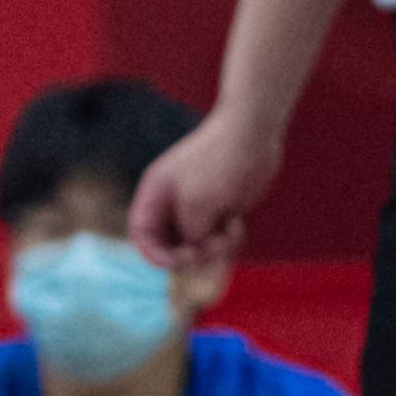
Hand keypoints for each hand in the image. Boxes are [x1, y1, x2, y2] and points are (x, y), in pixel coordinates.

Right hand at [129, 115, 281, 271]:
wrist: (253, 135)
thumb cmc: (220, 162)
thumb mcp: (198, 203)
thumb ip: (190, 234)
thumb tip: (193, 253)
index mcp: (155, 195)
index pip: (142, 235)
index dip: (156, 254)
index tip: (181, 260)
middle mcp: (171, 204)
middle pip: (169, 246)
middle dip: (191, 254)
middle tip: (209, 248)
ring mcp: (196, 208)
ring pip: (196, 246)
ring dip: (214, 249)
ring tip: (230, 232)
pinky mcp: (219, 211)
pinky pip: (216, 240)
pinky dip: (227, 240)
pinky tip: (237, 223)